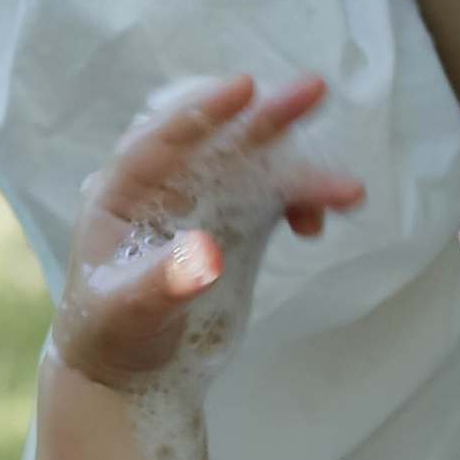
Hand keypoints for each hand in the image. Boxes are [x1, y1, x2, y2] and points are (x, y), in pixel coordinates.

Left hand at [53, 71, 363, 390]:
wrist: (132, 371)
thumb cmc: (111, 335)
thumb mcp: (126, 313)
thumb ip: (162, 282)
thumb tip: (205, 255)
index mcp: (123, 192)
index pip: (161, 138)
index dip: (204, 111)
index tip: (245, 89)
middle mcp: (166, 184)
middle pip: (219, 137)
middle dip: (267, 117)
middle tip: (316, 92)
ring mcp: (204, 200)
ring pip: (255, 164)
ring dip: (300, 169)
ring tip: (349, 192)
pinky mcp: (235, 221)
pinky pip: (273, 197)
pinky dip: (300, 200)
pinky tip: (316, 222)